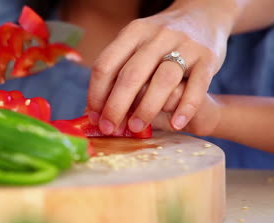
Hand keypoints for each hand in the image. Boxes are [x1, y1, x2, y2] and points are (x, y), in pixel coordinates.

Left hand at [87, 0, 235, 134]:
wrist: (203, 17)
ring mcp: (184, 45)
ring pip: (162, 80)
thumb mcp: (136, 45)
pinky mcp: (208, 57)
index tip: (94, 117)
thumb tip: (92, 111)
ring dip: (146, 108)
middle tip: (109, 128)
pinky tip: (176, 125)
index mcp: (133, 33)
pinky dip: (185, 108)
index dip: (96, 94)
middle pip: (131, 75)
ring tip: (136, 128)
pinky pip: (197, 85)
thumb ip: (117, 72)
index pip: (106, 65)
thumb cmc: (160, 44)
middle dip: (116, 106)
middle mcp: (157, 36)